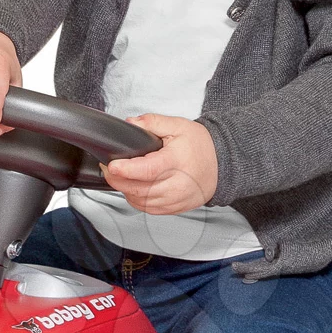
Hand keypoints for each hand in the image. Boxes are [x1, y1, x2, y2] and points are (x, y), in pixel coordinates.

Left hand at [99, 114, 218, 213]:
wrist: (222, 163)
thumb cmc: (201, 145)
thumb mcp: (178, 125)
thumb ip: (152, 122)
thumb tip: (131, 124)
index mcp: (176, 161)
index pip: (147, 170)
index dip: (126, 170)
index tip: (112, 165)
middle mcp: (177, 184)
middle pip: (140, 189)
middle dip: (118, 180)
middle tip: (109, 168)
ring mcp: (176, 199)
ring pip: (142, 202)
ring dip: (126, 191)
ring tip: (121, 177)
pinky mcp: (175, 208)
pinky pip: (149, 209)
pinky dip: (137, 200)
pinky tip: (134, 189)